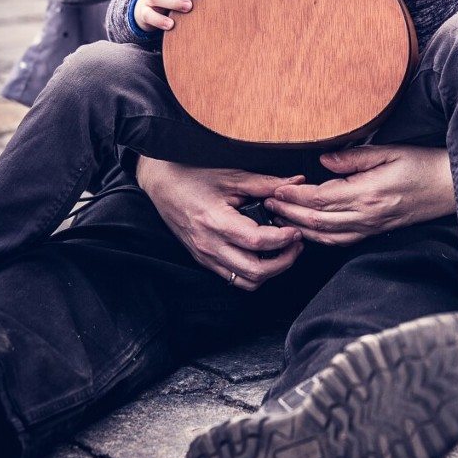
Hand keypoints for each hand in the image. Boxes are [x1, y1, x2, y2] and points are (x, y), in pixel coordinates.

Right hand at [137, 157, 304, 288]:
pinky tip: (262, 255)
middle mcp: (209, 245)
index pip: (257, 242)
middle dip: (283, 262)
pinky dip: (252, 273)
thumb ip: (266, 183)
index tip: (295, 231)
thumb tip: (295, 183)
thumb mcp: (232, 176)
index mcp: (216, 221)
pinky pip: (232, 278)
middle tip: (295, 244)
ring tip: (283, 251)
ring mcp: (205, 256)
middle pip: (254, 270)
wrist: (162, 184)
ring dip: (269, 272)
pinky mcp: (203, 260)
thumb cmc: (194, 176)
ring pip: (245, 281)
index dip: (283, 240)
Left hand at [265, 144, 454, 245]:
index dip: (294, 196)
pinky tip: (307, 231)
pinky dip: (319, 238)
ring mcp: (370, 228)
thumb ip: (353, 157)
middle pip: (317, 220)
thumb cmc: (422, 165)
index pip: (320, 199)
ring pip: (325, 235)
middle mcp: (366, 216)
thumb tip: (322, 160)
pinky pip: (340, 240)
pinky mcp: (374, 232)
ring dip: (299, 228)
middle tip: (267, 203)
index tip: (275, 189)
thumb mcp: (389, 151)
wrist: (448, 188)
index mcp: (367, 194)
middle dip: (289, 212)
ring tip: (279, 217)